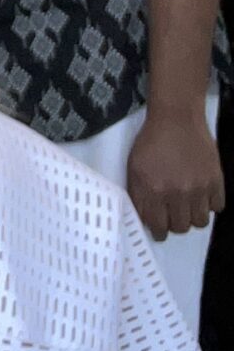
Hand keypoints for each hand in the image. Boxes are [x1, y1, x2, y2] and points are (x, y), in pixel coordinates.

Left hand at [126, 104, 223, 239]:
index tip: (160, 230)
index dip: (158, 231)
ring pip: (200, 222)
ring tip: (188, 207)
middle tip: (173, 216)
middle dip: (175, 225)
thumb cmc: (151, 141)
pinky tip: (202, 196)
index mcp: (153, 190)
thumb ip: (138, 196)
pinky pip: (217, 207)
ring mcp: (199, 188)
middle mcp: (177, 193)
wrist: (176, 118)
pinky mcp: (216, 180)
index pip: (158, 226)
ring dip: (193, 217)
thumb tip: (144, 218)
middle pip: (181, 228)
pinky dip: (210, 205)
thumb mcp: (134, 168)